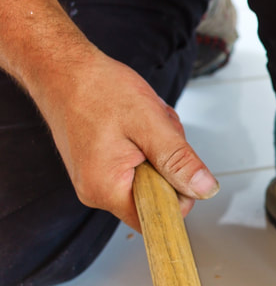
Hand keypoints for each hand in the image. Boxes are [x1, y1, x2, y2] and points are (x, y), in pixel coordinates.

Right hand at [38, 52, 217, 229]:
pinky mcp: (98, 166)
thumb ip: (179, 161)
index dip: (179, 193)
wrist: (60, 67)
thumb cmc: (96, 88)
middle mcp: (96, 191)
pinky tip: (135, 123)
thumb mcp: (150, 124)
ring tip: (142, 121)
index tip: (178, 163)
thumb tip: (205, 189)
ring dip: (158, 148)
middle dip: (168, 162)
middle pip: (157, 194)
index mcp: (107, 190)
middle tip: (155, 131)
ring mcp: (95, 179)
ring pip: (150, 175)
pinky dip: (145, 143)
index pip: (159, 217)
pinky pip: (136, 164)